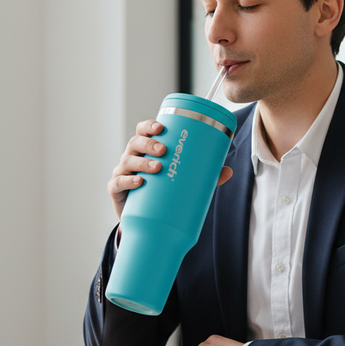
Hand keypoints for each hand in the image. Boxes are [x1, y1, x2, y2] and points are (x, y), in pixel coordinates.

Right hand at [107, 120, 234, 223]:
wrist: (142, 219)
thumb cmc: (160, 191)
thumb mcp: (180, 180)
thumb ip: (203, 175)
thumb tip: (228, 171)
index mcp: (146, 149)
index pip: (143, 131)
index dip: (149, 126)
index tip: (161, 127)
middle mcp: (132, 157)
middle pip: (135, 142)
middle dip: (148, 143)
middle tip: (163, 150)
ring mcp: (122, 172)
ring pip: (127, 160)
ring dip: (141, 161)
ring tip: (157, 167)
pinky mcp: (116, 190)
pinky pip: (118, 182)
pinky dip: (128, 180)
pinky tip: (139, 182)